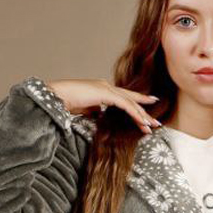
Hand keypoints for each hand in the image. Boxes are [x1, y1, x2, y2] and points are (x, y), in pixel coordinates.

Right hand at [46, 78, 162, 133]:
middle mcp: (106, 86)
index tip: (149, 105)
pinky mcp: (105, 93)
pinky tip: (142, 121)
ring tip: (152, 126)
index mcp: (102, 89)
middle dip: (144, 111)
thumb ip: (95, 111)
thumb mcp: (84, 109)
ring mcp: (106, 88)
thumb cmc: (66, 102)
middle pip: (130, 99)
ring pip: (130, 102)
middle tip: (156, 122)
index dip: (137, 101)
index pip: (123, 96)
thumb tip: (100, 116)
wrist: (56, 96)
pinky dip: (134, 113)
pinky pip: (125, 105)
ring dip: (142, 115)